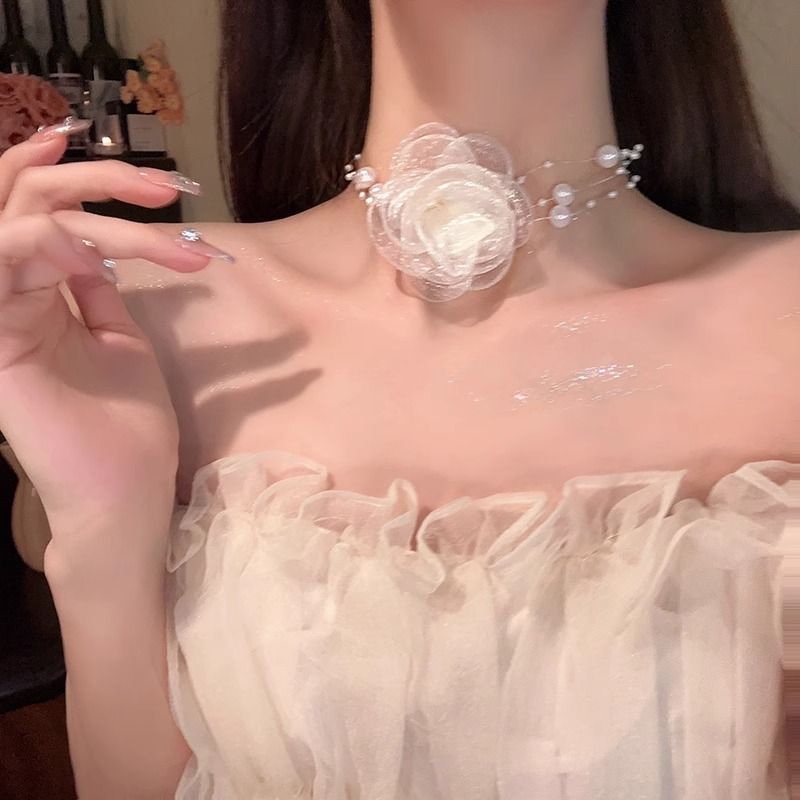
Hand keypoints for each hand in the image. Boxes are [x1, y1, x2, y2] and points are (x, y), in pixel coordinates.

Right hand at [0, 119, 219, 536]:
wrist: (125, 490)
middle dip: (94, 179)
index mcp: (35, 300)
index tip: (133, 171)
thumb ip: (97, 294)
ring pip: (20, 221)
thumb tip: (99, 249)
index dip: (69, 178)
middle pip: (21, 202)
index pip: (36, 216)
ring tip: (155, 213)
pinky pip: (3, 261)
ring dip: (90, 206)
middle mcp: (8, 300)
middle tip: (161, 187)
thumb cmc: (126, 424)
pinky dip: (48, 241)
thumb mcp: (118, 341)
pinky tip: (96, 252)